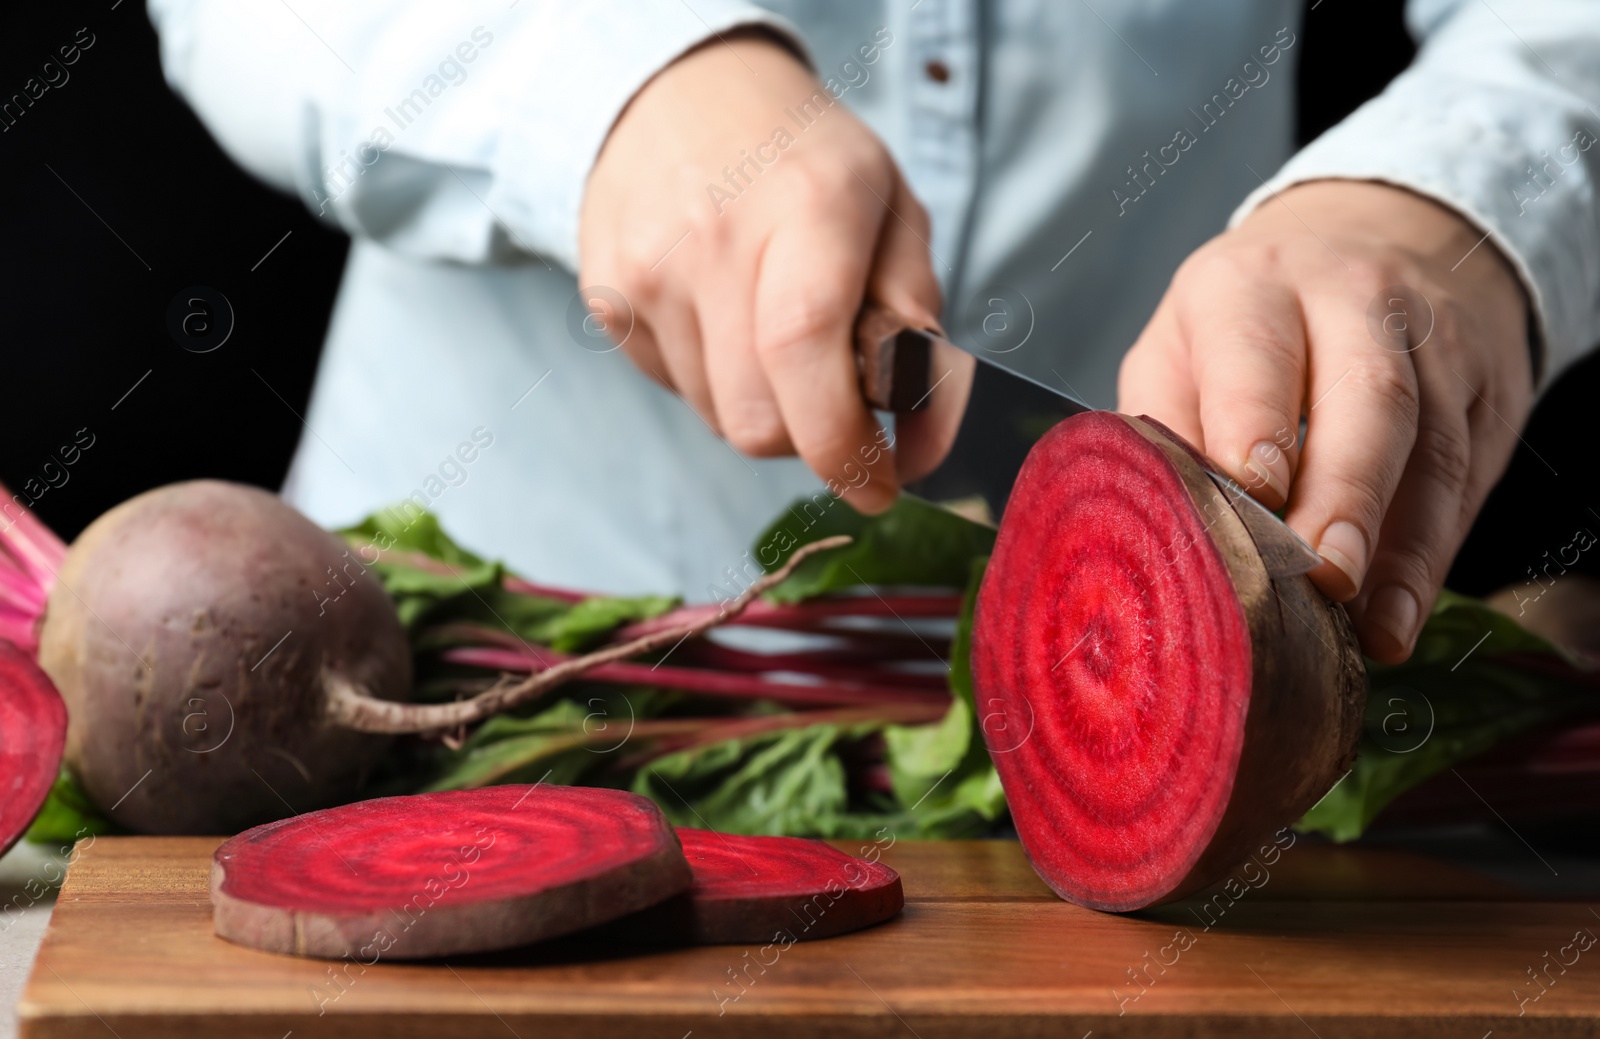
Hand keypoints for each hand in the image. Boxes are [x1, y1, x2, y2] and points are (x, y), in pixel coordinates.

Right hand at [580, 33, 964, 513]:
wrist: (673, 92)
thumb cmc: (802, 158)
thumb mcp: (891, 205)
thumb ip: (915, 314)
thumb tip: (923, 436)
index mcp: (808, 202)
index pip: (805, 350)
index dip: (843, 444)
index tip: (879, 484)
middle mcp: (714, 237)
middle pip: (757, 420)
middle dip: (811, 440)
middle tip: (838, 405)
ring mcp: (646, 270)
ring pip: (717, 418)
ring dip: (763, 407)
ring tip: (771, 332)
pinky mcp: (607, 295)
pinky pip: (674, 388)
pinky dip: (713, 379)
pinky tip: (721, 315)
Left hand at [1119, 180, 1532, 662]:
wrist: (1374, 238)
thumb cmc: (1246, 323)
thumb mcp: (1179, 346)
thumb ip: (1162, 428)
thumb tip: (1152, 533)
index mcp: (1249, 284)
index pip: (1258, 355)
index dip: (1257, 426)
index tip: (1254, 495)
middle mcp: (1353, 300)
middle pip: (1367, 397)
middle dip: (1346, 495)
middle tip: (1323, 577)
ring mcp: (1433, 342)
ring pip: (1431, 448)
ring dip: (1401, 550)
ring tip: (1368, 626)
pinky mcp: (1486, 389)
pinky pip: (1468, 479)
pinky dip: (1431, 558)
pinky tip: (1397, 616)